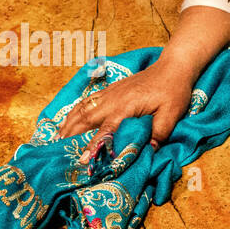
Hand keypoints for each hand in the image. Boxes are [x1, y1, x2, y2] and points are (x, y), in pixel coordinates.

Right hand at [57, 60, 195, 160]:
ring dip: (68, 125)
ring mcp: (108, 94)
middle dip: (71, 137)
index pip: (105, 131)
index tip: (83, 160)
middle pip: (85, 120)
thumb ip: (158, 133)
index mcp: (125, 108)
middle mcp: (112, 101)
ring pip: (82, 110)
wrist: (171, 68)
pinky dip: (73, 113)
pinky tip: (66, 122)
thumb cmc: (173, 92)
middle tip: (58, 153)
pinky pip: (86, 102)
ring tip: (56, 140)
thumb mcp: (171, 115)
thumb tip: (147, 151)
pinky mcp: (109, 91)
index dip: (93, 146)